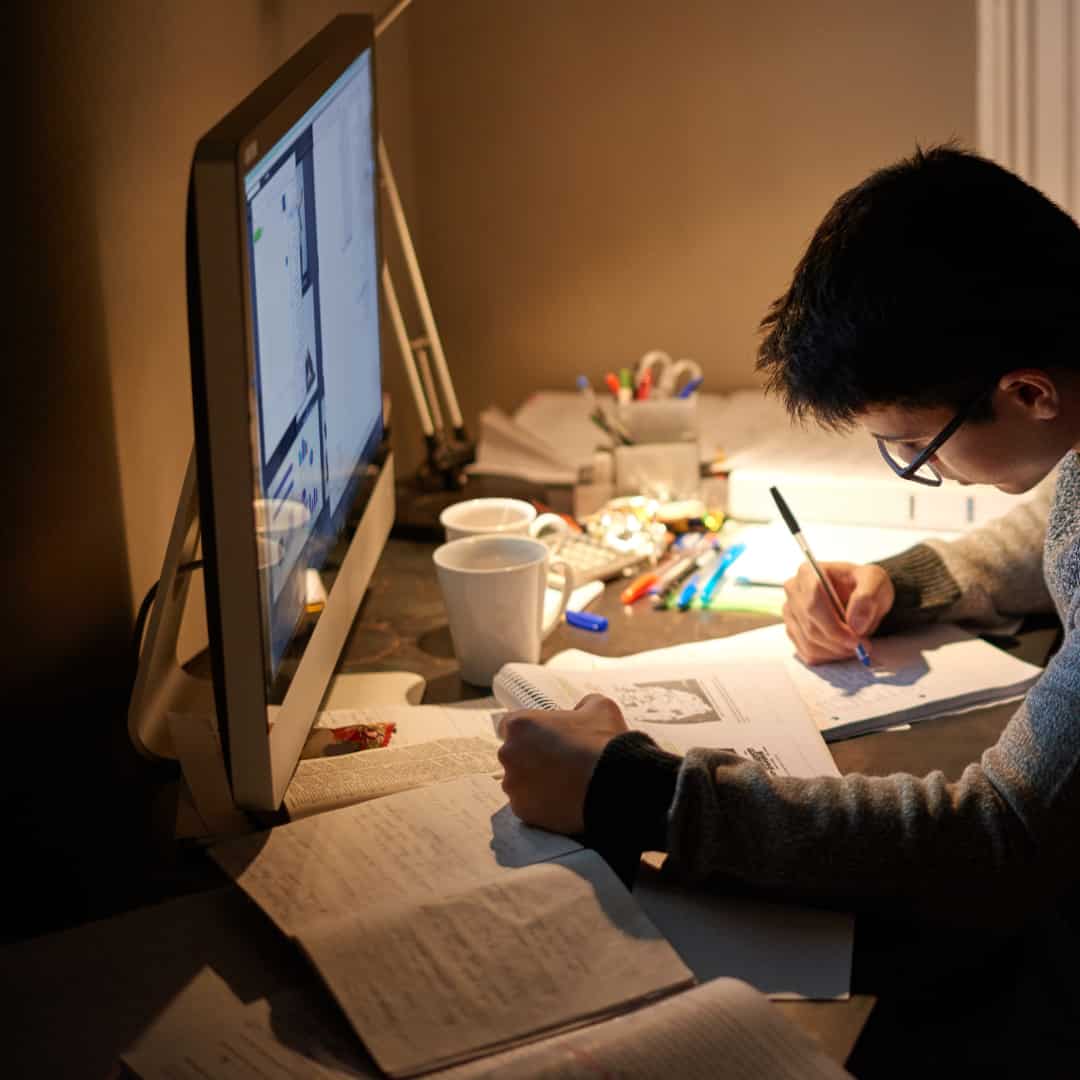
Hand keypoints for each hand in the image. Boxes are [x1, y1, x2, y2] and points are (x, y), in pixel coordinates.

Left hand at [497, 694, 628, 834]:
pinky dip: (541, 804)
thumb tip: (581, 710)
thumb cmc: (603, 743)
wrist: (614, 786)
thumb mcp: (600, 708)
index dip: (529, 731)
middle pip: (514, 754)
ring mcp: (513, 784)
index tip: (543, 738)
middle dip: (531, 757)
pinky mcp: (522, 810)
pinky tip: (563, 800)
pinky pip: (527, 805)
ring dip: (534, 782)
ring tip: (563, 784)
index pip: (510, 725)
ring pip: (519, 782)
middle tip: (558, 762)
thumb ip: (582, 705)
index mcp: (520, 724)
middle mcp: (509, 753)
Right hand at [782, 561, 894, 664]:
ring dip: (834, 651)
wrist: (862, 595)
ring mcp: (791, 612)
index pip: (813, 605)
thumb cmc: (866, 584)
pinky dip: (827, 657)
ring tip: (856, 647)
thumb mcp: (875, 581)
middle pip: (810, 626)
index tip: (856, 640)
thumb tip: (855, 624)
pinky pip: (806, 652)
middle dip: (838, 642)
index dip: (833, 627)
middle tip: (862, 647)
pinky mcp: (793, 629)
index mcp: (808, 572)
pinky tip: (843, 649)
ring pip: (808, 642)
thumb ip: (867, 597)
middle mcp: (793, 591)